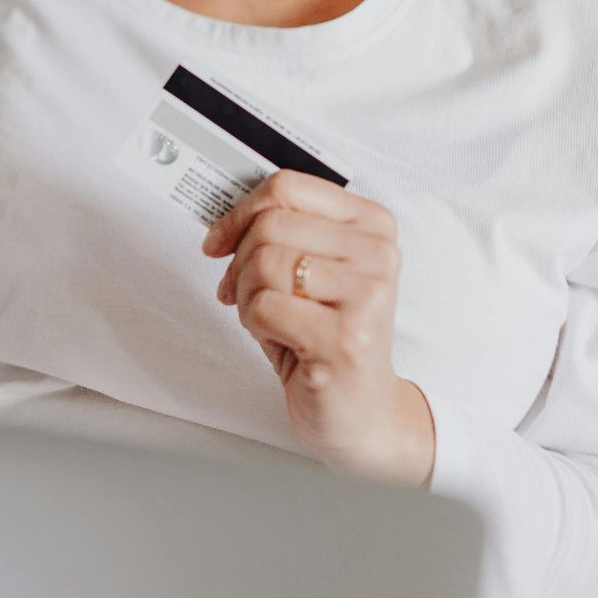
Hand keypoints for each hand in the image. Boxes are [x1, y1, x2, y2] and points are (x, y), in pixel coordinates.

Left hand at [201, 170, 435, 486]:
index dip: (240, 211)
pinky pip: (264, 307)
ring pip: (264, 263)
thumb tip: (222, 220)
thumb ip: (281, 233)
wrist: (362, 411)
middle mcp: (378, 255)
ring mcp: (367, 297)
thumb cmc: (328, 338)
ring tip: (268, 318)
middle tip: (244, 292)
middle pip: (271, 225)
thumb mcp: (311, 271)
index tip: (219, 239)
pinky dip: (254, 323)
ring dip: (247, 296)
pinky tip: (279, 339)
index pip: (289, 186)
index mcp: (372, 225)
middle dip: (240, 262)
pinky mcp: (346, 339)